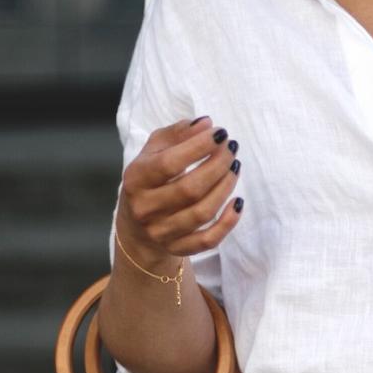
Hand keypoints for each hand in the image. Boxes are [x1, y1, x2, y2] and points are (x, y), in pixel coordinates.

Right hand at [117, 116, 242, 270]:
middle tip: (231, 149)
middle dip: (217, 165)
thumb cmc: (151, 179)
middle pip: (190, 189)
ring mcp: (161, 232)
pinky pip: (208, 240)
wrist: (136, 227)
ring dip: (225, 188)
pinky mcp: (177, 248)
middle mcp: (145, 208)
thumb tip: (205, 124)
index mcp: (135, 179)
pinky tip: (237, 202)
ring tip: (234, 168)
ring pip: (202, 213)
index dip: (198, 147)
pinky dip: (227, 222)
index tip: (220, 133)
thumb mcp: (154, 151)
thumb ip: (177, 133)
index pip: (168, 163)